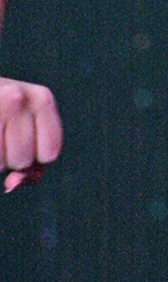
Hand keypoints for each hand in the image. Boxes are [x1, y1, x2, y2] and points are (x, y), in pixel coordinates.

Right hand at [0, 77, 62, 191]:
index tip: (26, 137)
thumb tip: (11, 184)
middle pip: (23, 161)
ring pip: (1, 164)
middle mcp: (18, 97)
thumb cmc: (5, 116)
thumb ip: (33, 168)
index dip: (37, 156)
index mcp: (43, 99)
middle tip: (2, 131)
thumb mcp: (28, 133)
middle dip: (11, 157)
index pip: (50, 154)